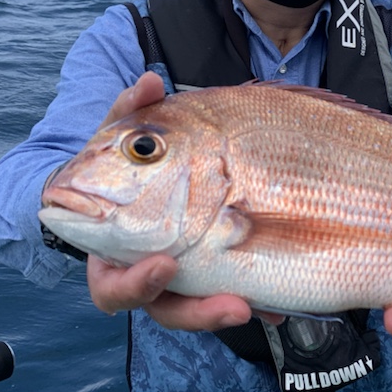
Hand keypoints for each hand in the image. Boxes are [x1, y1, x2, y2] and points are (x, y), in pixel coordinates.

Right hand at [80, 72, 256, 329]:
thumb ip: (131, 110)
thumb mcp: (126, 135)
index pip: (115, 285)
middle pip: (163, 309)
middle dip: (196, 311)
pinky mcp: (212, 276)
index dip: (136, 282)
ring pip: (197, 310)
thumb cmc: (128, 160)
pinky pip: (232, 294)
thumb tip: (148, 80)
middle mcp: (144, 275)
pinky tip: (278, 302)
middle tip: (232, 305)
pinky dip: (256, 298)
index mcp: (113, 251)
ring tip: (253, 305)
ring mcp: (179, 280)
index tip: (164, 264)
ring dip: (224, 310)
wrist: (143, 176)